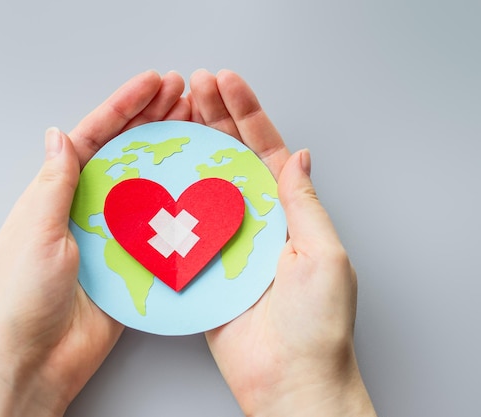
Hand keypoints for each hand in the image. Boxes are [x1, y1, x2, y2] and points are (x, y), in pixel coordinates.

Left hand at [0, 70, 189, 416]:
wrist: (39, 360)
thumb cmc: (23, 299)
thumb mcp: (36, 234)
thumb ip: (53, 185)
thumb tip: (59, 135)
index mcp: (55, 195)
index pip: (91, 139)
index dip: (122, 108)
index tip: (152, 84)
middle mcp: (84, 208)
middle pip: (122, 154)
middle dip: (151, 120)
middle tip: (182, 94)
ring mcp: (109, 233)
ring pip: (144, 184)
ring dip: (166, 154)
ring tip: (193, 124)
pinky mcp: (129, 260)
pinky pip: (155, 226)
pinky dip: (173, 204)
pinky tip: (192, 184)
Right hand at [189, 69, 375, 416]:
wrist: (288, 381)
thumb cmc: (316, 325)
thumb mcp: (323, 253)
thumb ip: (303, 203)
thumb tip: (299, 156)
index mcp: (288, 213)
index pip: (266, 151)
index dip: (247, 114)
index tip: (226, 83)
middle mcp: (256, 222)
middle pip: (231, 160)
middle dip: (214, 119)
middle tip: (192, 88)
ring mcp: (226, 243)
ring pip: (203, 186)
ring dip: (189, 150)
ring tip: (173, 116)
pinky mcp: (202, 268)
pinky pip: (183, 228)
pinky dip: (170, 200)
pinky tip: (157, 174)